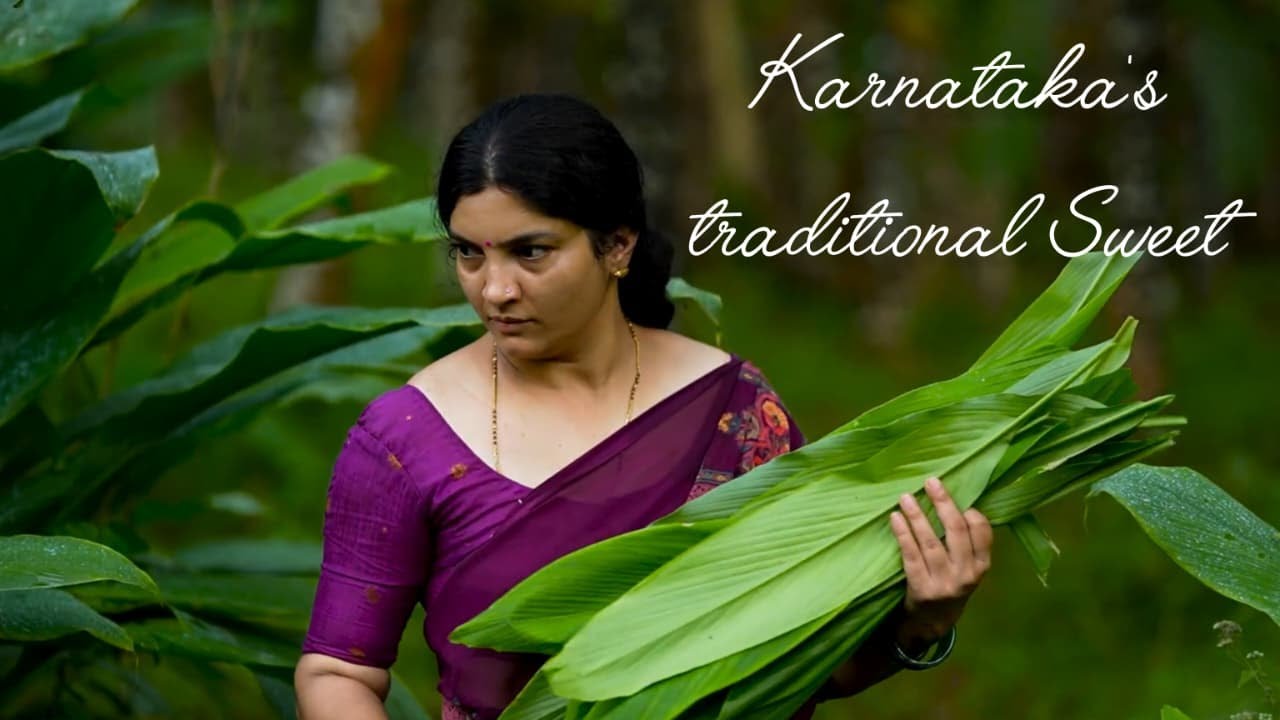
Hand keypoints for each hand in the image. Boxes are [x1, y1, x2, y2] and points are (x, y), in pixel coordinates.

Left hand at [888, 476, 992, 649]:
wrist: (932, 624)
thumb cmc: (950, 586)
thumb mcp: (968, 570)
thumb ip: (966, 544)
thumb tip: (953, 502)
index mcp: (982, 567)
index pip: (982, 533)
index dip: (970, 513)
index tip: (957, 498)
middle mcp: (966, 574)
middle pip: (956, 531)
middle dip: (944, 503)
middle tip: (931, 482)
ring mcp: (944, 583)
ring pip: (930, 541)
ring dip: (917, 515)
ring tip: (906, 497)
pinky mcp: (921, 588)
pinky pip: (911, 555)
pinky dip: (902, 533)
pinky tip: (895, 518)